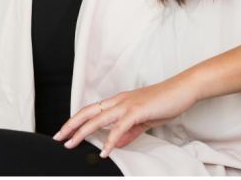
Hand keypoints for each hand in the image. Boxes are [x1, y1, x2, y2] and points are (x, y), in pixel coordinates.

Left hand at [52, 75, 197, 157]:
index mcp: (118, 101)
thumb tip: (117, 143)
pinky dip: (110, 140)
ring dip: (82, 132)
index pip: (91, 110)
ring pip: (97, 119)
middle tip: (58, 137)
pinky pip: (119, 127)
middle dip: (71, 125)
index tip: (65, 131)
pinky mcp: (137, 111)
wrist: (182, 89)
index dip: (76, 120)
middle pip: (87, 112)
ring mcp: (126, 104)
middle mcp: (118, 101)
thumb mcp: (144, 120)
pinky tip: (104, 150)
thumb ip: (129, 132)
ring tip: (72, 144)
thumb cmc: (165, 102)